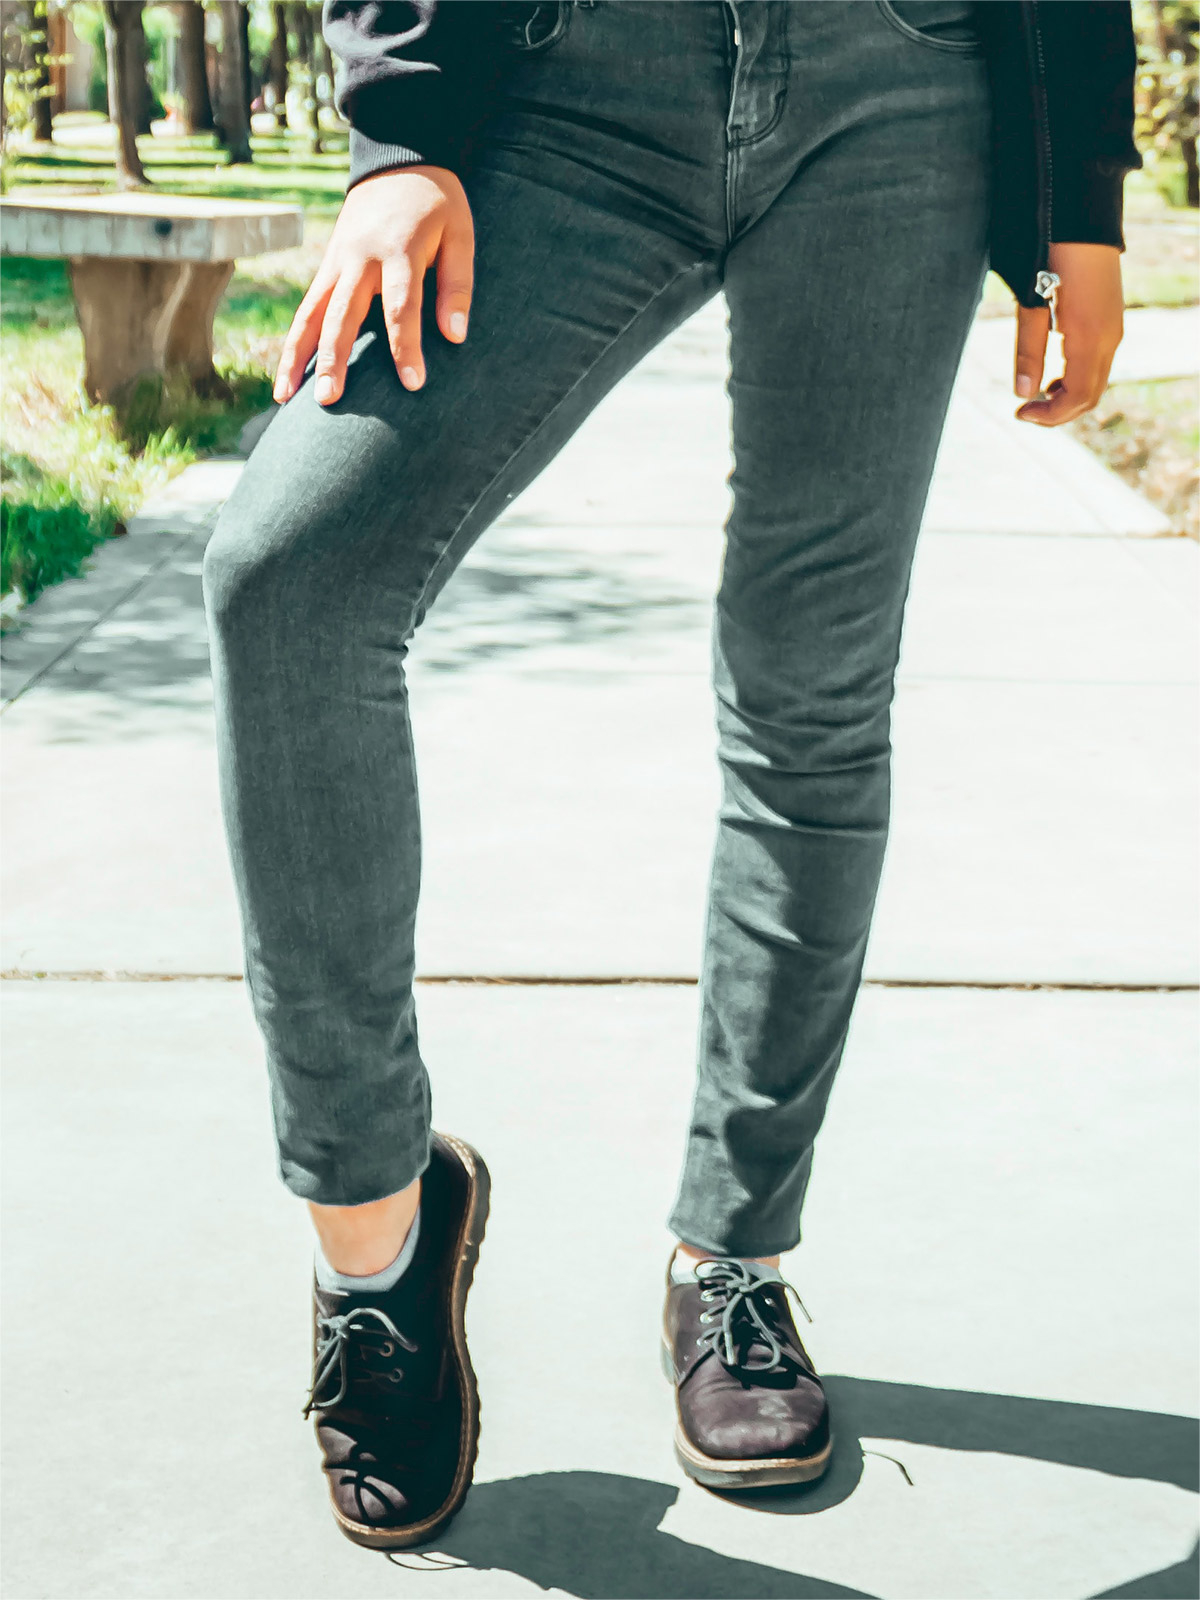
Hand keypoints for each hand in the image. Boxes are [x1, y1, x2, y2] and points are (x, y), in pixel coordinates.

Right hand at [273, 165, 474, 405]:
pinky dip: (294, 342)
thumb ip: (457, 284)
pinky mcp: (326, 266)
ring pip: (311, 314)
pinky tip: (286, 377)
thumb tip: (455, 335)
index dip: (406, 346)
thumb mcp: (460, 233)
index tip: (412, 383)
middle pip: (343, 314)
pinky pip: (306, 309)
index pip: (401, 306)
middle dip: (334, 358)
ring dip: (297, 356)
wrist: (396, 159)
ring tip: (284, 398)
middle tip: (329, 399)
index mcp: (398, 249)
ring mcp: (337, 261)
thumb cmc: (437, 204)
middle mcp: (360, 257)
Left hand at [1013, 241, 1123, 426]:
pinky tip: (1054, 373)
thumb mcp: (1031, 305)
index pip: (1076, 398)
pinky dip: (1077, 378)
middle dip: (1058, 412)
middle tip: (1026, 411)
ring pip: (1096, 381)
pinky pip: (1098, 363)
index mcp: (1089, 340)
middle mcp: (1109, 339)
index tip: (1019, 413)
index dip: (1049, 416)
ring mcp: (1114, 328)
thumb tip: (1023, 393)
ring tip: (1037, 394)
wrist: (1082, 216)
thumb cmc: (1051, 257)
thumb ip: (1028, 352)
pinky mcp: (1111, 319)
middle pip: (1089, 396)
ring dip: (1068, 396)